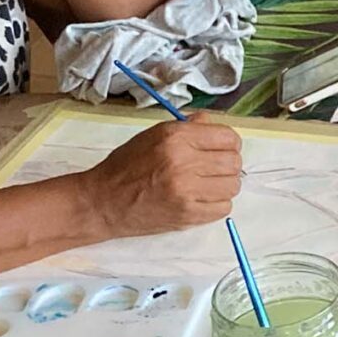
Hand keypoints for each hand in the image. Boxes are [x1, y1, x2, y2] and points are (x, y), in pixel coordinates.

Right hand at [79, 117, 242, 239]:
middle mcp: (184, 161)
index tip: (220, 149)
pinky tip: (199, 199)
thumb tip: (212, 122)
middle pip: (234, 163)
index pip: (229, 137)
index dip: (229, 143)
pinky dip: (216, 205)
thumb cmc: (125, 166)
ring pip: (233, 186)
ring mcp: (187, 190)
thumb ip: (187, 127)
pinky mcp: (187, 215)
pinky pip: (224, 208)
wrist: (103, 202)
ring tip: (205, 185)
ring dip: (223, 186)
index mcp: (176, 137)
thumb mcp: (153, 135)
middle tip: (211, 169)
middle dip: (227, 165)